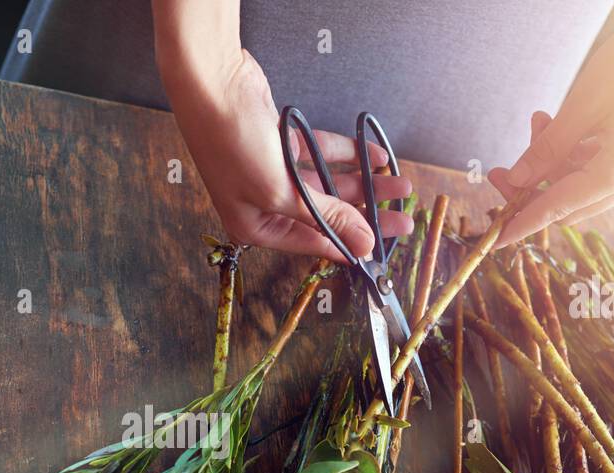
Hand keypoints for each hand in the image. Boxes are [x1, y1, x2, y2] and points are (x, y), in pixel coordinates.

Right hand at [159, 47, 411, 260]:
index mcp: (255, 227)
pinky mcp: (280, 143)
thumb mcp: (282, 192)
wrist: (210, 84)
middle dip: (366, 213)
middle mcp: (263, 203)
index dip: (350, 245)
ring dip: (363, 184)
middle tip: (403, 218)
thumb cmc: (234, 145)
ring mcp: (272, 171)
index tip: (385, 247)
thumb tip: (363, 245)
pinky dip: (346, 155)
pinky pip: (320, 154)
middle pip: (325, 214)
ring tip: (399, 184)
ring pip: (327, 184)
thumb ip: (326, 217)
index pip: (313, 243)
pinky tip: (375, 157)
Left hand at [489, 0, 613, 245]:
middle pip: (568, 204)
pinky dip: (571, 156)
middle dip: (531, 191)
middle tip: (500, 171)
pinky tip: (557, 125)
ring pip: (580, 187)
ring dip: (551, 167)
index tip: (495, 239)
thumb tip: (516, 181)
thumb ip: (546, 150)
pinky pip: (596, 170)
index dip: (524, 223)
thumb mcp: (581, 107)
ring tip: (538, 122)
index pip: (559, 208)